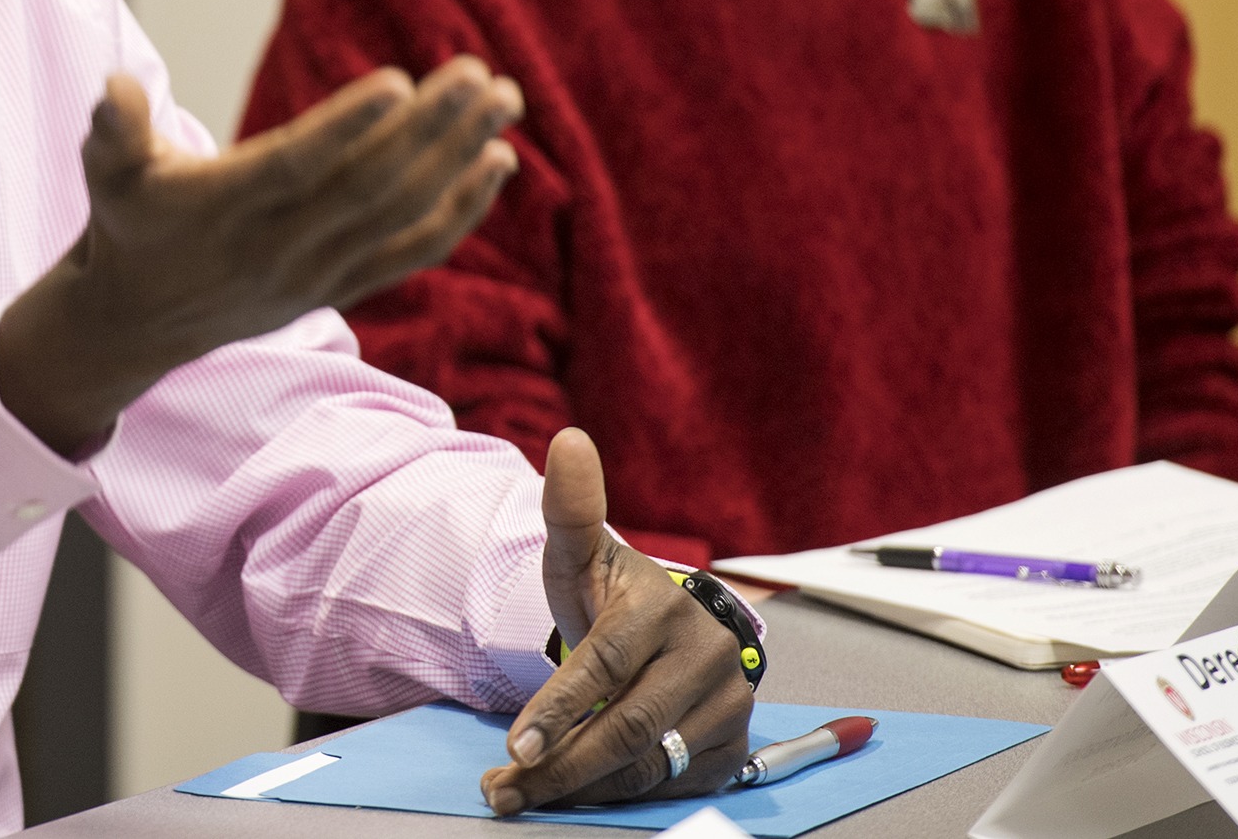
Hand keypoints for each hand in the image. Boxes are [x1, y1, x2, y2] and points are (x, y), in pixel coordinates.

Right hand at [0, 58, 521, 454]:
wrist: (136, 323)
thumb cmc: (127, 224)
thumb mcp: (106, 174)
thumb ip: (114, 129)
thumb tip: (114, 88)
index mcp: (224, 207)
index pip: (296, 166)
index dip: (347, 128)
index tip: (399, 82)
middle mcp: (278, 246)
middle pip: (369, 187)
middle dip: (431, 130)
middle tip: (480, 75)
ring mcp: (315, 272)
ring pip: (401, 216)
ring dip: (458, 158)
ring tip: (505, 101)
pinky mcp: (338, 287)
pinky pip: (411, 252)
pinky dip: (460, 210)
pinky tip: (498, 163)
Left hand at [481, 429, 753, 813]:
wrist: (671, 627)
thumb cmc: (614, 594)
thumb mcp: (583, 552)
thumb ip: (569, 507)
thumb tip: (568, 440)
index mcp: (664, 608)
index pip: (605, 664)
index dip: (559, 707)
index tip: (515, 746)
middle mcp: (707, 656)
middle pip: (626, 727)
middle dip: (558, 765)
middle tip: (504, 788)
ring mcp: (729, 704)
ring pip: (648, 764)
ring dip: (581, 788)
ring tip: (523, 794)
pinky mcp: (733, 746)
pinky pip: (672, 786)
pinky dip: (619, 797)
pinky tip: (577, 794)